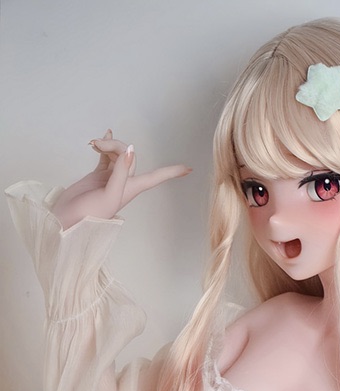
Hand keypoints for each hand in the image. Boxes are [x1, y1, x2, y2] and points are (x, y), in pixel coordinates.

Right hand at [51, 129, 191, 229]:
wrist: (66, 220)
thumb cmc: (89, 215)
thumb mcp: (109, 195)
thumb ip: (120, 172)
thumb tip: (130, 150)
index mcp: (131, 188)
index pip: (156, 178)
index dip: (172, 173)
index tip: (189, 169)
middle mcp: (124, 182)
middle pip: (129, 155)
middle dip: (115, 145)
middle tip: (96, 144)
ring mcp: (112, 177)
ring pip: (117, 153)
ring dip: (107, 144)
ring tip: (92, 143)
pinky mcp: (98, 174)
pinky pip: (106, 156)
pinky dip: (105, 146)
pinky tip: (102, 137)